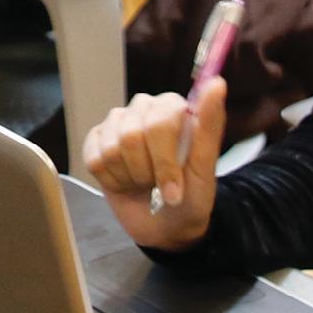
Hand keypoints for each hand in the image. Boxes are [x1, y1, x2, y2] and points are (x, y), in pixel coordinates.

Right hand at [81, 78, 228, 250]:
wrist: (167, 229)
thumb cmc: (191, 197)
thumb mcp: (205, 168)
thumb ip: (210, 125)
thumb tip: (217, 83)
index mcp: (173, 108)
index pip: (160, 122)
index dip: (164, 162)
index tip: (174, 192)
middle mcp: (144, 108)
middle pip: (132, 136)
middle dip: (146, 172)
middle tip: (158, 188)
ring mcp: (117, 123)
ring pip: (113, 149)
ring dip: (130, 178)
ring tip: (142, 183)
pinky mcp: (95, 141)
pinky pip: (95, 159)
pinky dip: (111, 181)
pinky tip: (124, 182)